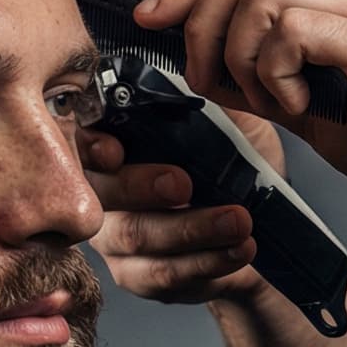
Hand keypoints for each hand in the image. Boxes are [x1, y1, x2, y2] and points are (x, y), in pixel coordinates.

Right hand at [79, 114, 273, 306]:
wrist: (262, 226)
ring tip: (239, 220)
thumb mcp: (229, 124)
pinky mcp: (142, 277)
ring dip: (192, 228)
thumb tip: (201, 69)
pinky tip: (240, 248)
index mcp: (113, 149)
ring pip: (138, 237)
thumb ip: (208, 101)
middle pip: (103, 196)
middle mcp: (103, 196)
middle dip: (142, 188)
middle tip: (185, 183)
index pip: (83, 144)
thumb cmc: (234, 167)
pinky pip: (166, 275)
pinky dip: (207, 262)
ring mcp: (117, 242)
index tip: (115, 148)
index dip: (92, 147)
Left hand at [141, 0, 346, 231]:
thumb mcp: (318, 108)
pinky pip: (290, 29)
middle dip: (204, 27)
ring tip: (270, 101)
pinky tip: (302, 105)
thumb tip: (204, 68)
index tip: (151, 21)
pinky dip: (274, 72)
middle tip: (215, 85)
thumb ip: (267, 79)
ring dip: (240, 56)